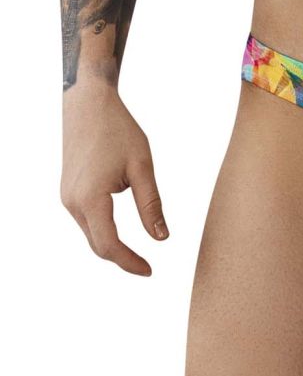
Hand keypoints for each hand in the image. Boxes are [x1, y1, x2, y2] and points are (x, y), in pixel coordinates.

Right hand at [61, 80, 168, 275]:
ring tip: (137, 252)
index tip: (150, 271)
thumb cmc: (118, 130)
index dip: (129, 262)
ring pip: (90, 233)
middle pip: (97, 244)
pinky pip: (85, 220)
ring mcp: (67, 197)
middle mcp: (73, 202)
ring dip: (111, 244)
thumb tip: (162, 239)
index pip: (109, 245)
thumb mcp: (141, 167)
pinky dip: (102, 229)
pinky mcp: (68, 190)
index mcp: (91, 198)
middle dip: (121, 258)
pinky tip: (118, 230)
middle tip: (147, 267)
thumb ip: (151, 205)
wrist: (88, 104)